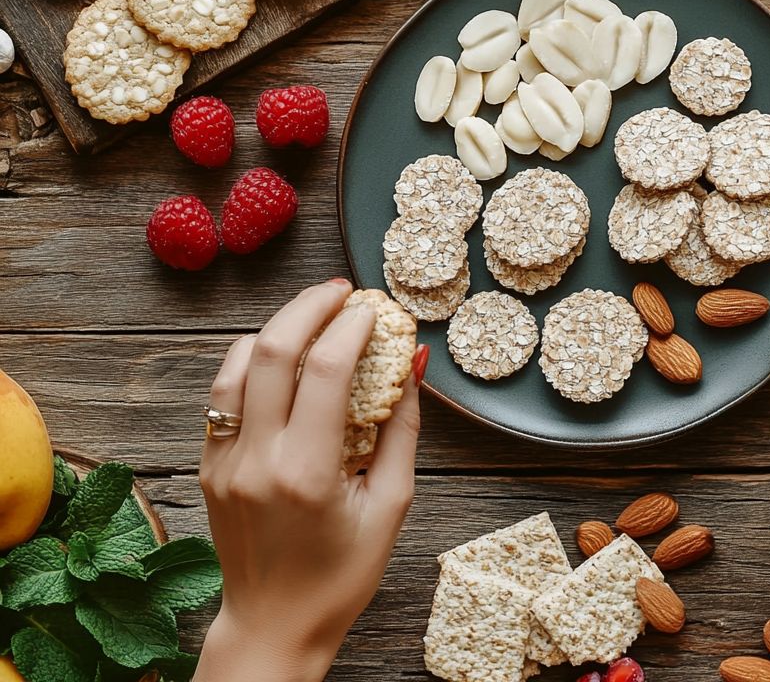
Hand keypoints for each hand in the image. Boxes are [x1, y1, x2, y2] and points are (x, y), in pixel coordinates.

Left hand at [194, 279, 426, 681]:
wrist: (273, 625)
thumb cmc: (341, 574)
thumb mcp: (391, 505)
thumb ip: (402, 429)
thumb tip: (412, 364)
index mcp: (308, 472)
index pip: (328, 371)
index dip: (355, 327)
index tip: (376, 310)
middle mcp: (257, 459)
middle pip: (274, 349)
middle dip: (310, 306)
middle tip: (342, 292)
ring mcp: (224, 460)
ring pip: (238, 362)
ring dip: (277, 327)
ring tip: (312, 316)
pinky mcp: (209, 464)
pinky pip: (224, 393)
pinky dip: (253, 362)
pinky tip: (283, 357)